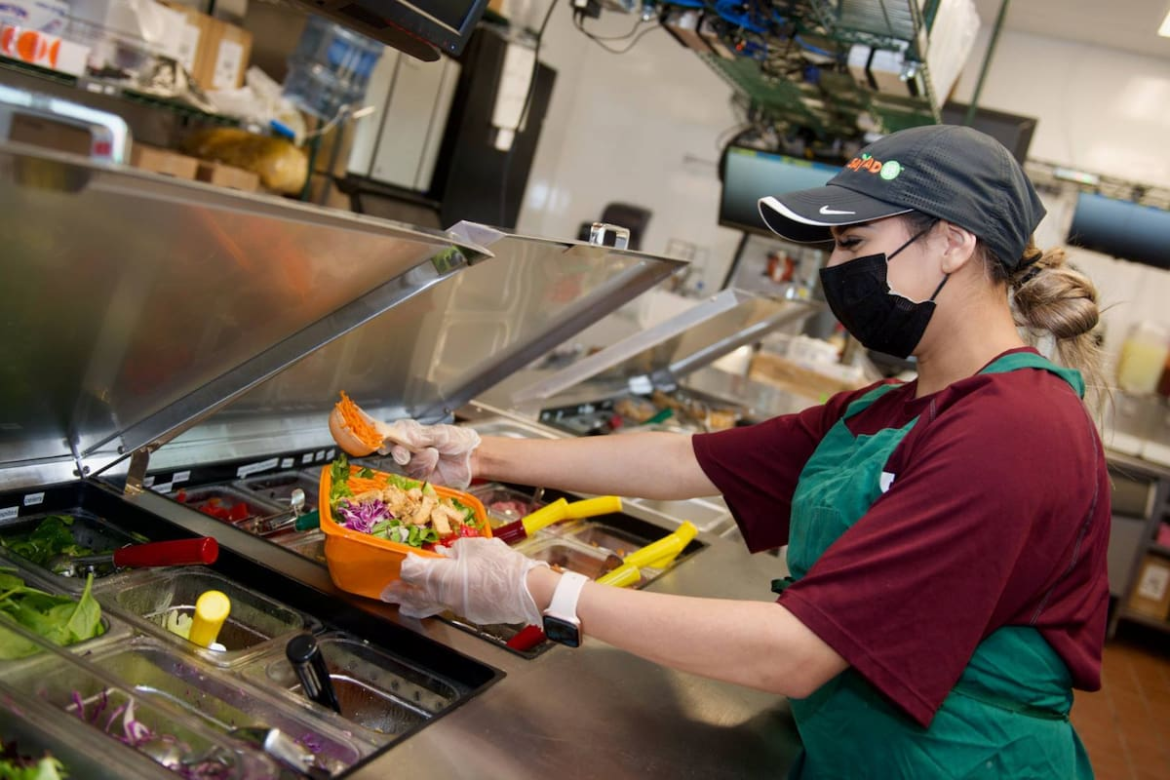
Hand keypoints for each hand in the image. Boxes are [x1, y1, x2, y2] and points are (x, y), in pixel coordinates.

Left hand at [380, 537, 549, 625]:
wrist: (527, 591)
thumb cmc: (503, 565)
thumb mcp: (478, 546)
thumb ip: (456, 550)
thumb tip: (445, 553)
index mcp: (444, 576)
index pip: (414, 571)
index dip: (408, 564)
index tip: (407, 559)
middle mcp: (446, 595)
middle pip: (416, 595)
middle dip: (400, 593)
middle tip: (386, 594)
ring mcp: (458, 607)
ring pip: (431, 606)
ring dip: (415, 604)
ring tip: (403, 607)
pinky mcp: (471, 613)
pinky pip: (449, 607)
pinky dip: (439, 603)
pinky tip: (438, 600)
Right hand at [381, 420, 480, 488]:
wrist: (472, 458)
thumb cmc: (458, 441)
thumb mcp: (442, 434)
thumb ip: (424, 435)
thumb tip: (406, 436)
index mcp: (412, 433)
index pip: (394, 433)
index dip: (389, 436)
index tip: (389, 438)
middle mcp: (409, 449)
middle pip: (395, 451)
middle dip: (399, 452)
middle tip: (404, 452)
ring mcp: (414, 464)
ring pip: (406, 465)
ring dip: (419, 459)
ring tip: (434, 453)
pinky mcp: (421, 479)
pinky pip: (416, 476)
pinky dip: (425, 469)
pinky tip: (434, 462)